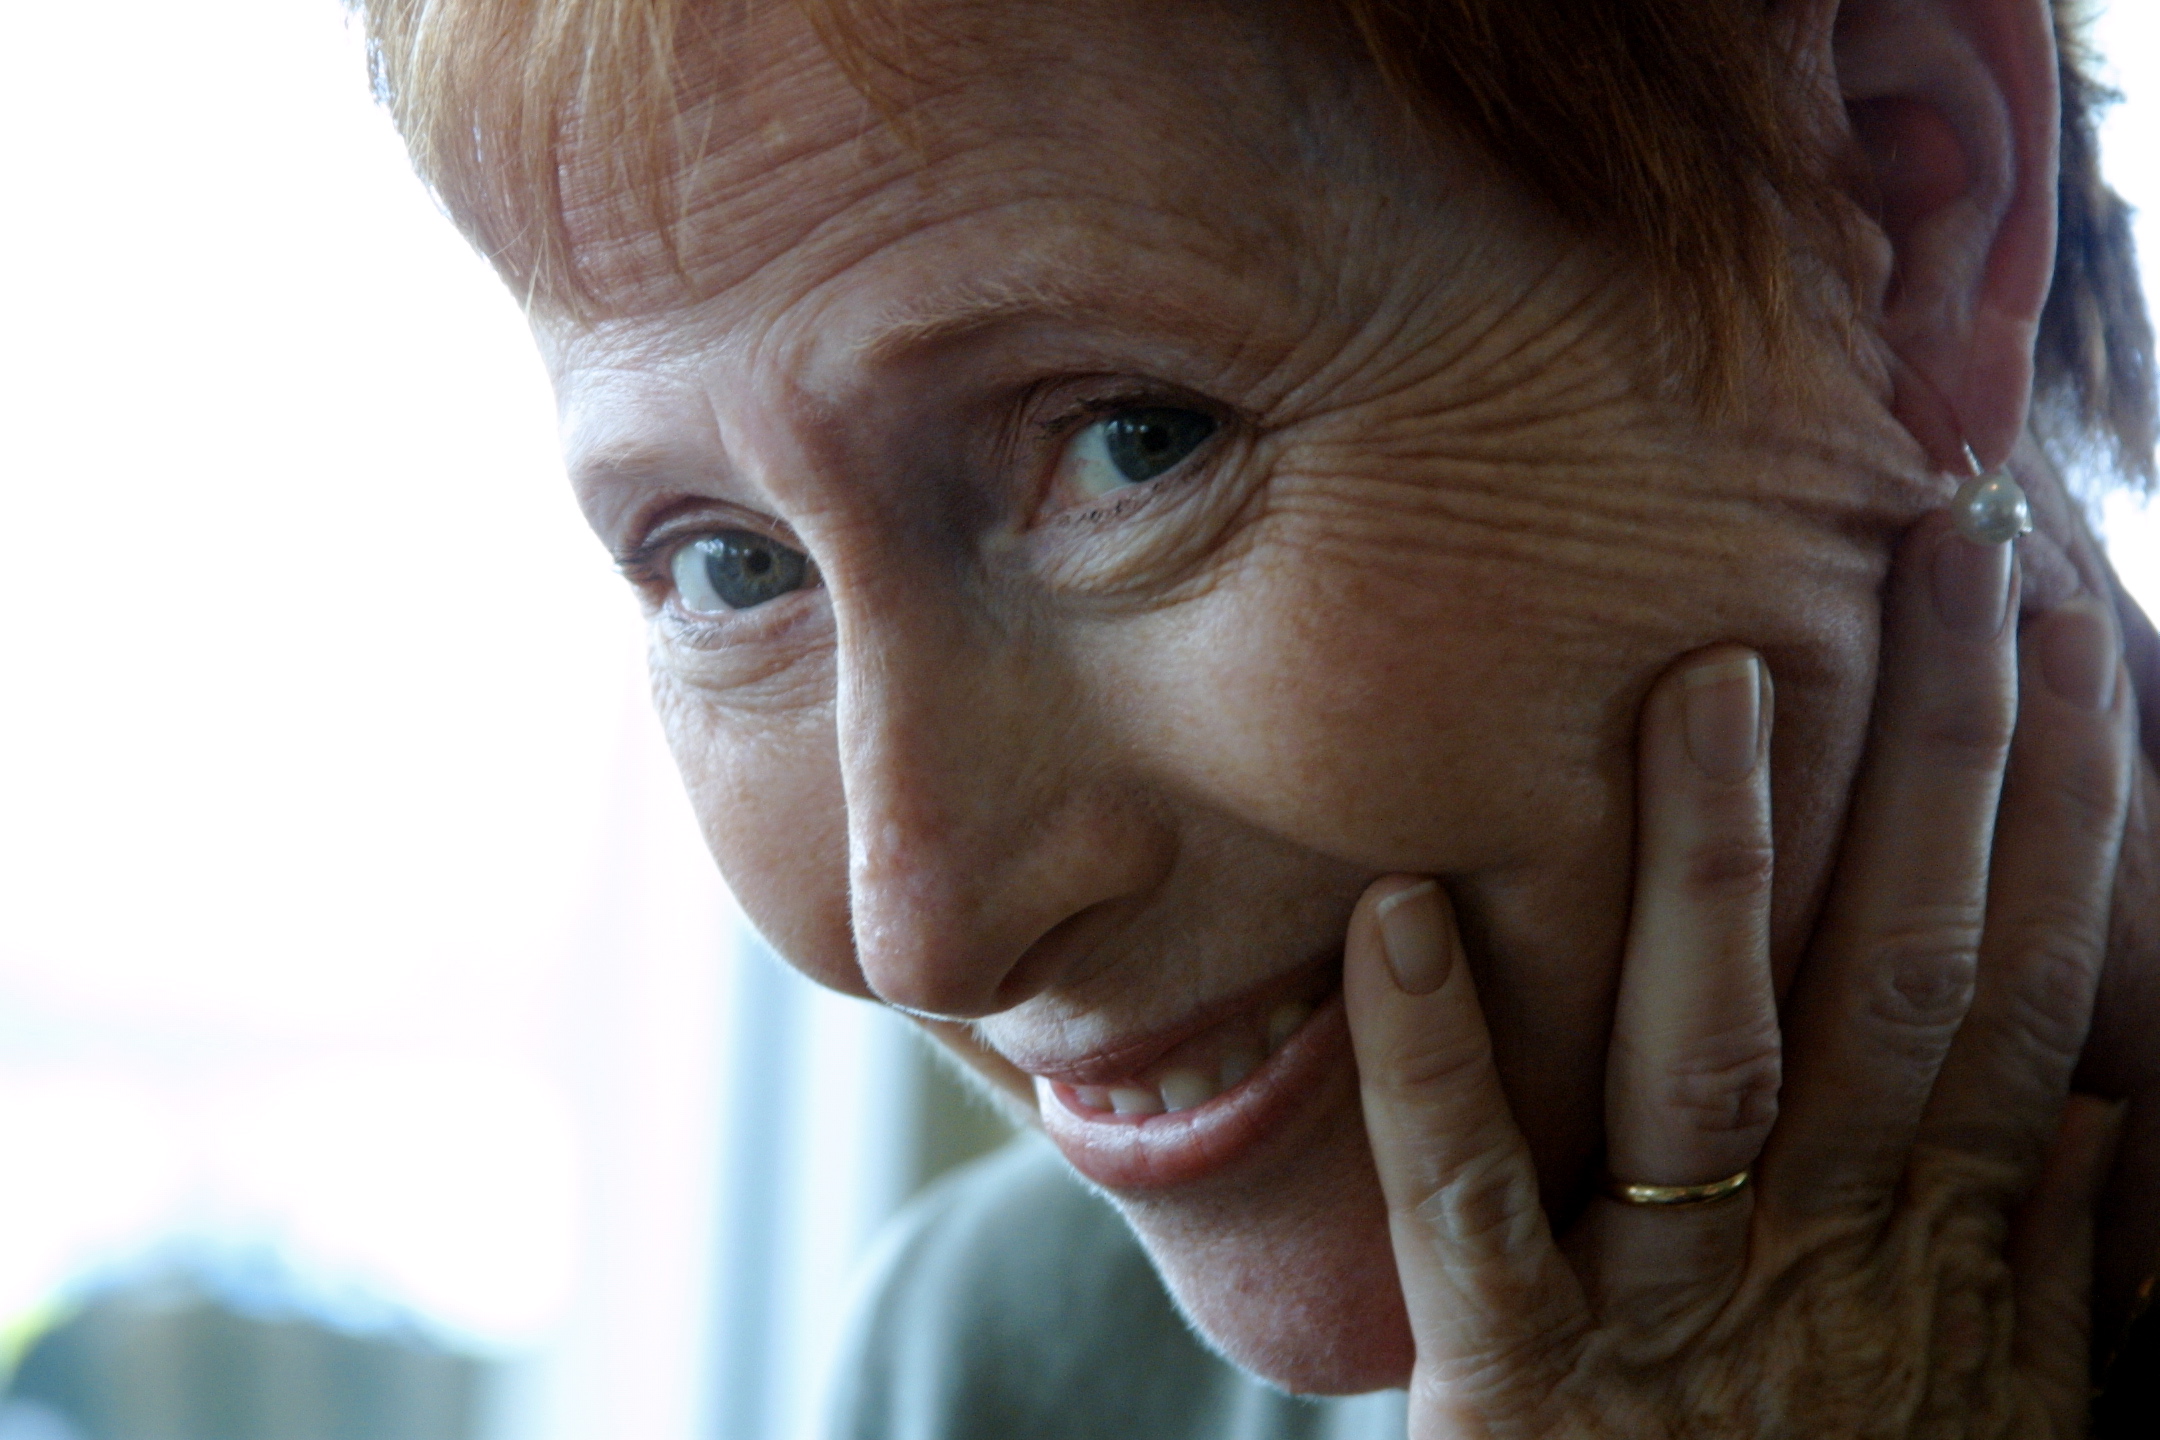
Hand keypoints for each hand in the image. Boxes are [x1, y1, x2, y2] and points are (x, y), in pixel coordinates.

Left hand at [1344, 514, 2136, 1436]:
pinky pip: (1466, 1205)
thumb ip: (2050, 1259)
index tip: (2068, 630)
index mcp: (1952, 1258)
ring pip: (1711, 1055)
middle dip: (1936, 762)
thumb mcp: (1994, 1401)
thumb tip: (2118, 1104)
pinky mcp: (1511, 1395)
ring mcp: (1671, 1322)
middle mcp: (1830, 1261)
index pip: (2025, 987)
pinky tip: (1396, 913)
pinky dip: (1430, 1060)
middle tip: (1939, 550)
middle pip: (1901, 973)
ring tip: (1707, 674)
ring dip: (1714, 864)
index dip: (2063, 810)